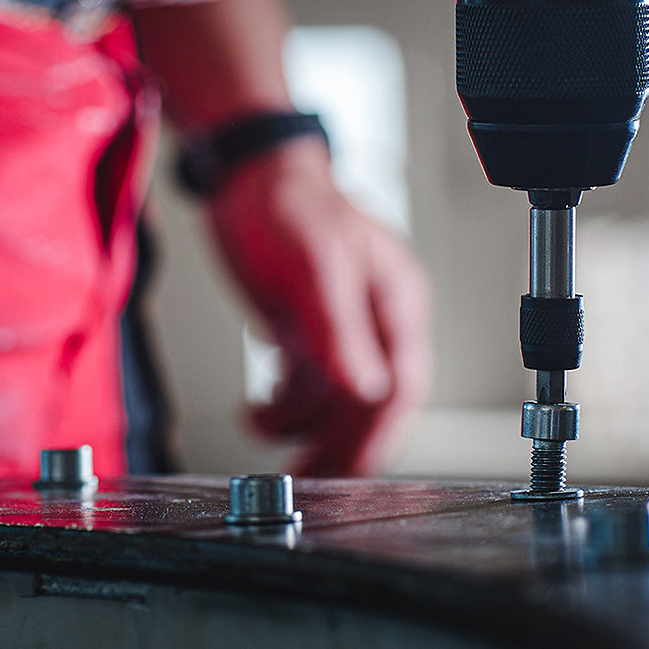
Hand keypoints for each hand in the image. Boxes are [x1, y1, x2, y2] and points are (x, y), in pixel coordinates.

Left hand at [204, 138, 431, 475]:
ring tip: (258, 422)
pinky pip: (306, 386)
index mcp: (396, 302)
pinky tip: (257, 409)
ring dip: (299, 423)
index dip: (381, 434)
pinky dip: (283, 406)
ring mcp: (340, 329)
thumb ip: (340, 330)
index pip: (403, 385)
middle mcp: (374, 321)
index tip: (353, 471)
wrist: (245, 174)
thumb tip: (367, 391)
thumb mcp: (317, 264)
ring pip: (334, 401)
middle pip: (369, 405)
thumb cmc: (289, 201)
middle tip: (304, 474)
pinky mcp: (307, 332)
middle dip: (337, 443)